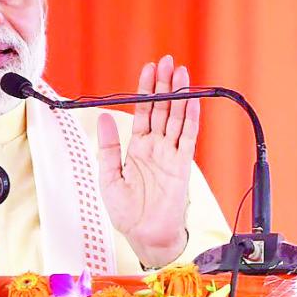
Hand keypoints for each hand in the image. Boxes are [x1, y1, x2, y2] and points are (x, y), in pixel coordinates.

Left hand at [97, 55, 198, 266]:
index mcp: (137, 147)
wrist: (144, 235)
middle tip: (167, 61)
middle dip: (164, 84)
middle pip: (162, 108)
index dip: (146, 90)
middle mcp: (155, 147)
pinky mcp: (182, 165)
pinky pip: (188, 137)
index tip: (149, 69)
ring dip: (179, 95)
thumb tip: (103, 117)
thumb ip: (108, 146)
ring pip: (176, 117)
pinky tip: (193, 101)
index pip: (143, 111)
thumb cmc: (127, 211)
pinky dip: (191, 118)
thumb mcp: (108, 175)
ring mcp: (170, 154)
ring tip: (181, 72)